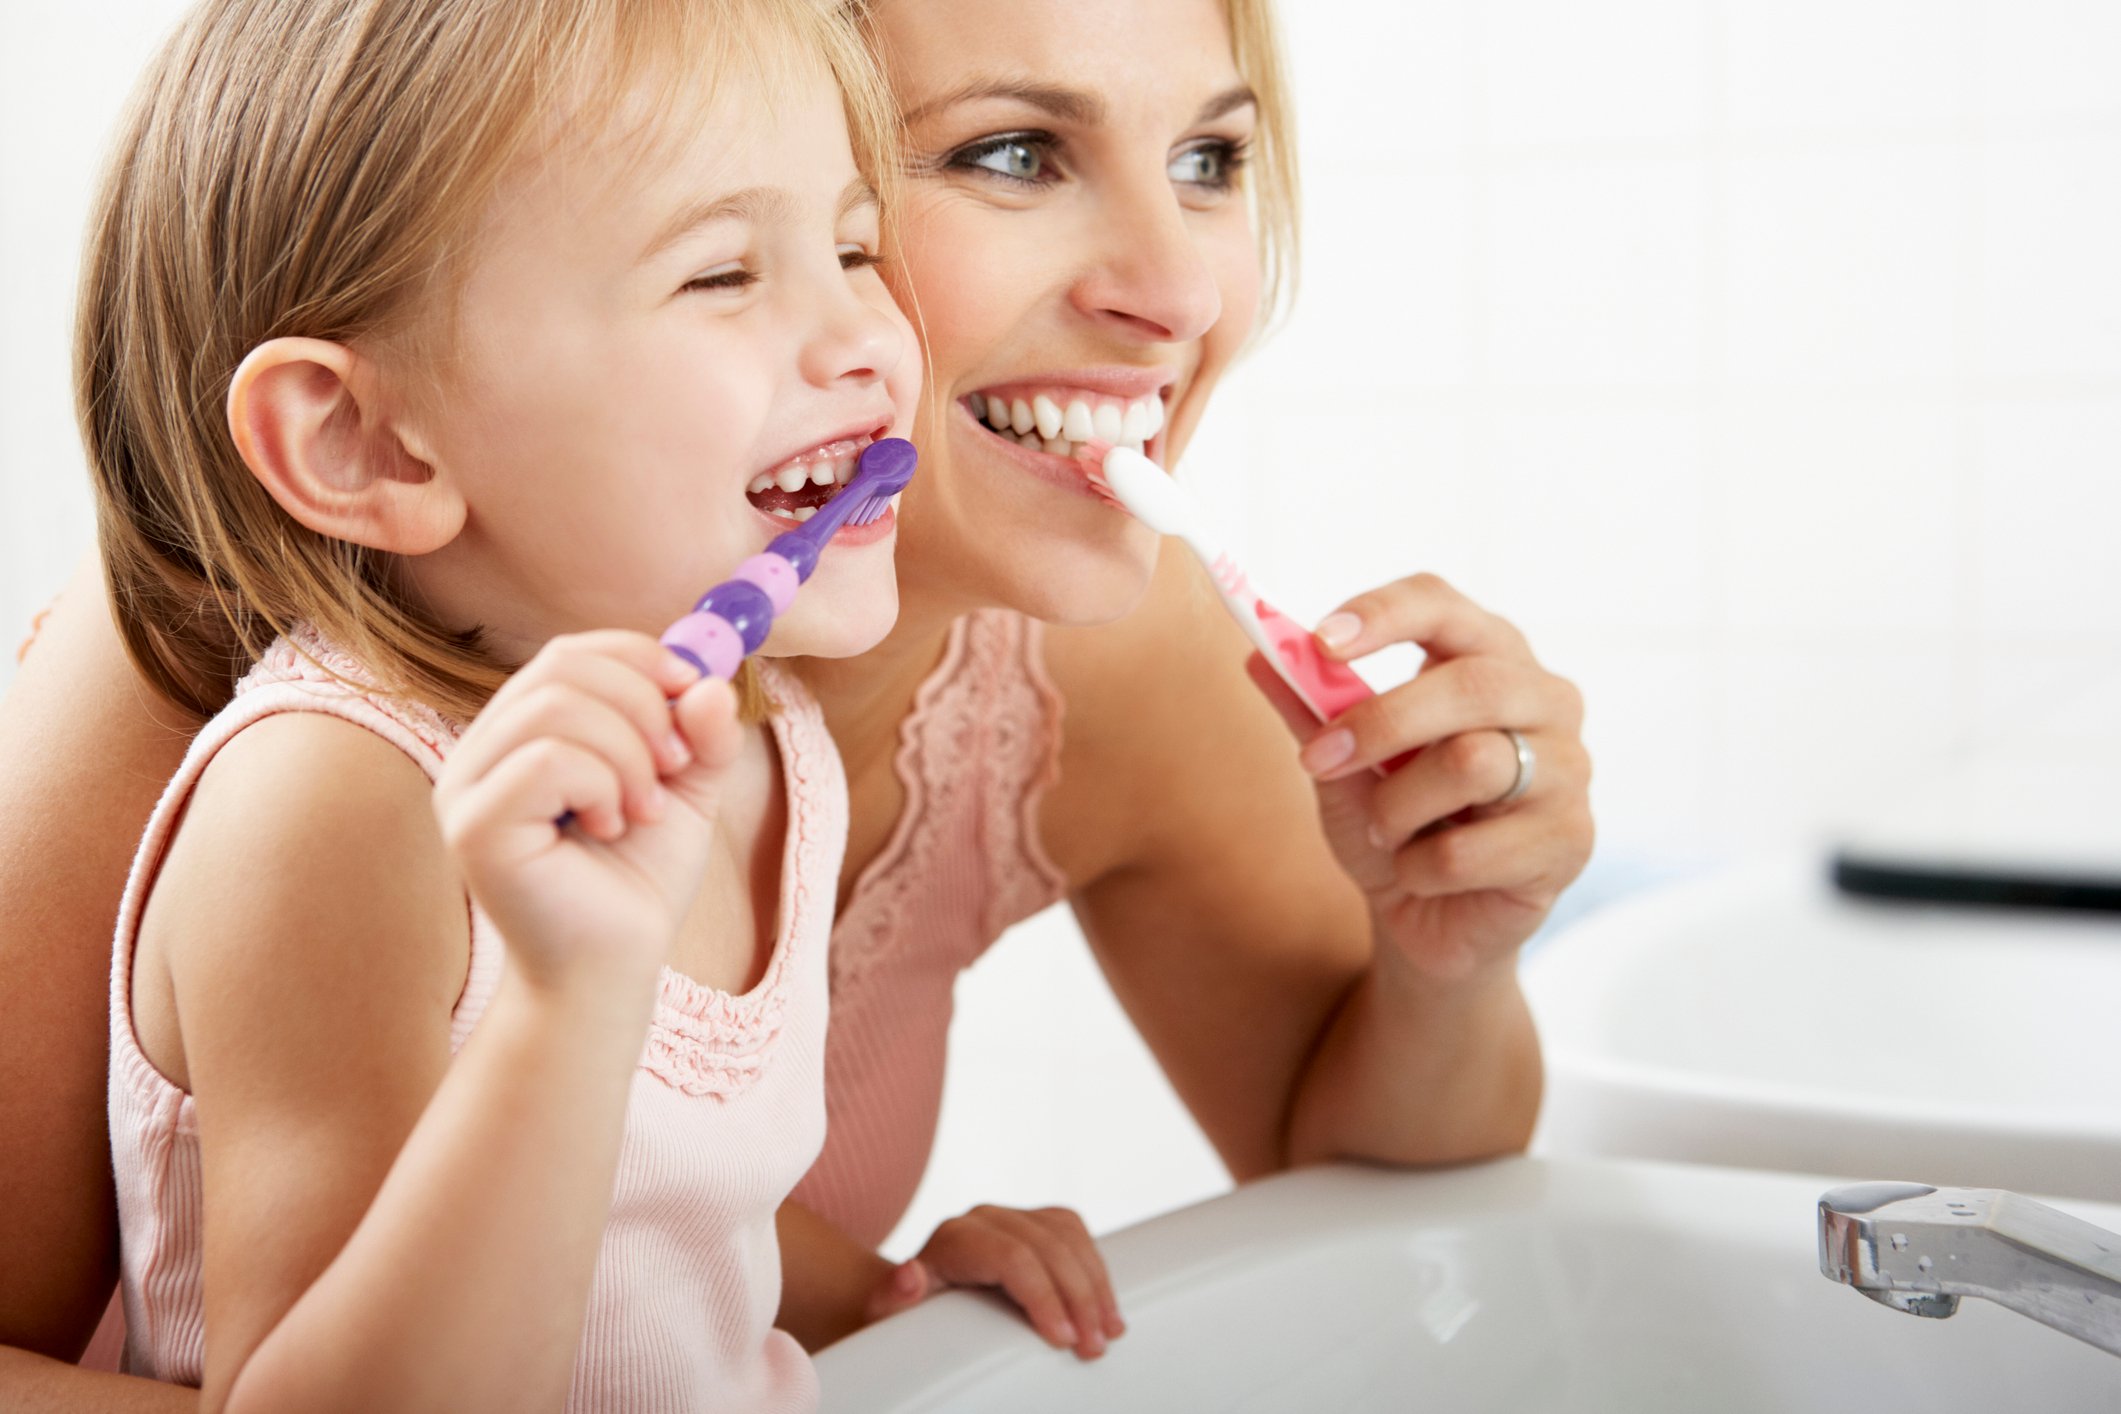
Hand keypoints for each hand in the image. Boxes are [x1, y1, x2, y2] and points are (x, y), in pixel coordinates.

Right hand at [433, 631, 744, 994]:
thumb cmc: (637, 879)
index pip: (571, 653)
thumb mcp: (688, 789)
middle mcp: (482, 750)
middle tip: (677, 763)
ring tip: (645, 807)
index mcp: (523, 731)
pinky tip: (611, 826)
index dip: (639, 657)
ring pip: (554, 707)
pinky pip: (545, 761)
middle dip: (642, 704)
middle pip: (561, 665)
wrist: (613, 968)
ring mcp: (466, 787)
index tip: (693, 689)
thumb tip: (710, 679)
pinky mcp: (473, 827)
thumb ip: (704, 732)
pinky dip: (601, 785)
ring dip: (628, 752)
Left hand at [862, 1206, 1125, 1360]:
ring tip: (1109, 1332)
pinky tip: (1106, 1306)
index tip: (1063, 1340)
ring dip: (1096, 1285)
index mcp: (954, 1238)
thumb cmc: (904, 1311)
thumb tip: (910, 1275)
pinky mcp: (1036, 1223)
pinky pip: (1076, 1235)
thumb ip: (894, 1296)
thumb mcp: (888, 1311)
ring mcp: (1013, 1217)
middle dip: (1079, 1299)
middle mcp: (985, 1219)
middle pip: (1048, 1247)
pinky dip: (1096, 1270)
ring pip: (1069, 1236)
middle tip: (1093, 1347)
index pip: (1012, 1257)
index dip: (1043, 1296)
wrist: (913, 1294)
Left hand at [1248, 573, 1593, 977]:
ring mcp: (1568, 771)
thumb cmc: (1395, 824)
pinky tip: (1422, 874)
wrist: (1430, 919)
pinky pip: (1468, 851)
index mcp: (1490, 658)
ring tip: (1384, 831)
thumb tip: (1259, 653)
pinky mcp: (1569, 843)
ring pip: (1472, 763)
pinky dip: (1418, 869)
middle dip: (1382, 722)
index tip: (1319, 642)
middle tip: (1320, 758)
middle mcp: (1546, 701)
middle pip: (1472, 684)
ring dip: (1396, 807)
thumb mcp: (1342, 764)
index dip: (1383, 615)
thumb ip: (1311, 710)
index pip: (1444, 606)